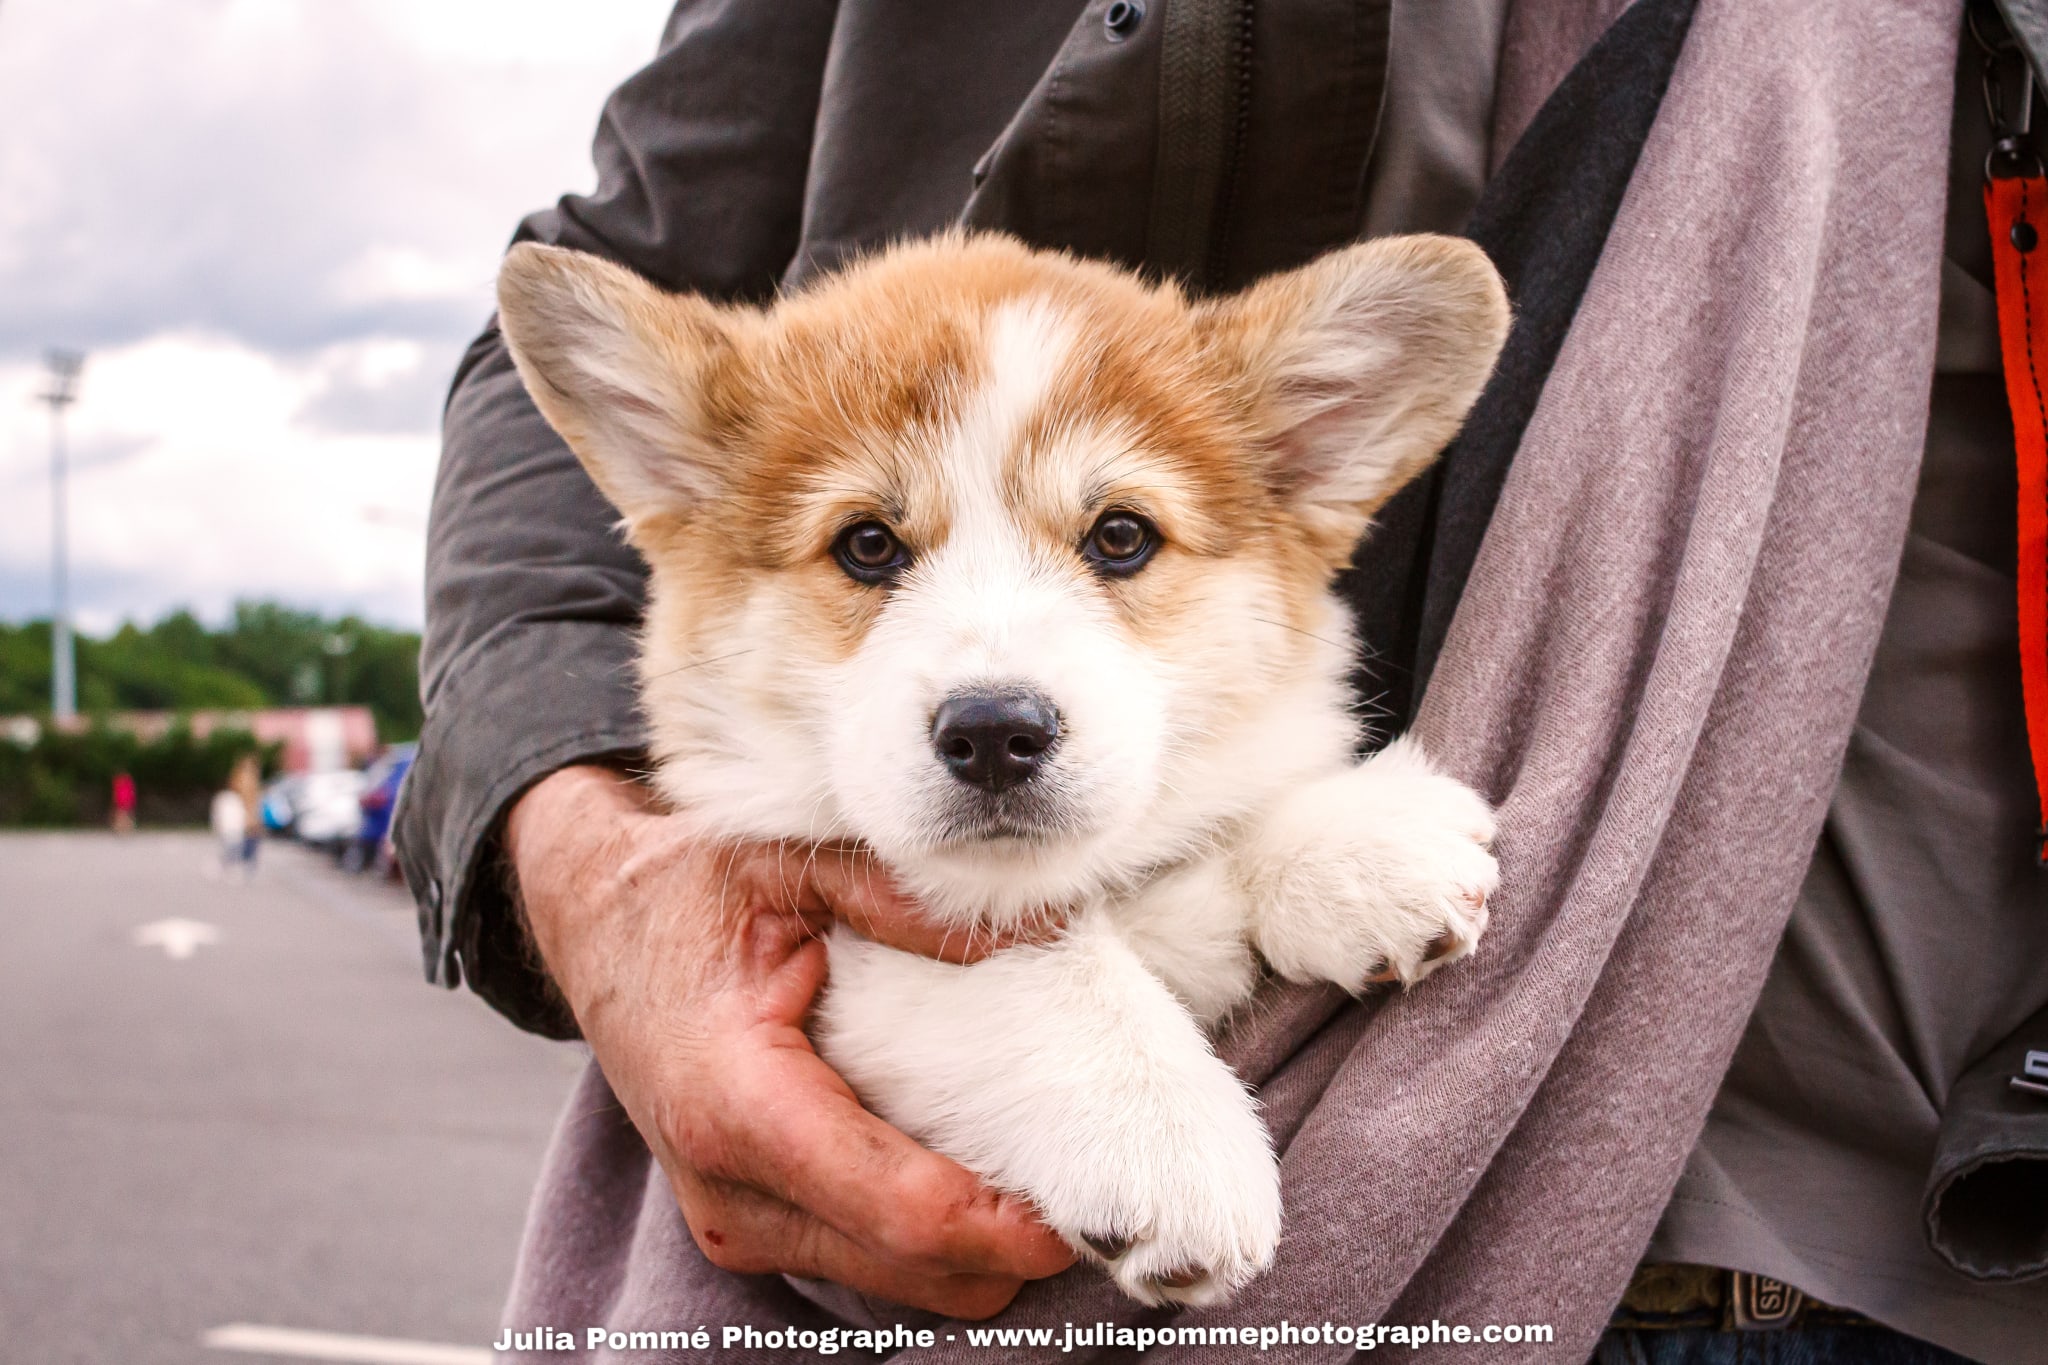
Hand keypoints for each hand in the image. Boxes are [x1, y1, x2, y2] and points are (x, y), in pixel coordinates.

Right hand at [505, 766, 1073, 1317]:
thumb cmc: (685, 891)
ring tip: (1043, 1174)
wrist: (596, 924)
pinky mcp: (746, 1225)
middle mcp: (730, 1187)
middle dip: (1011, 1245)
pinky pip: (864, 1259)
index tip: (1086, 1204)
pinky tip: (972, 1170)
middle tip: (1095, 1183)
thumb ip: (906, 898)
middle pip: (914, 1267)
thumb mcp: (788, 861)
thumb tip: (1038, 928)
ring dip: (975, 1248)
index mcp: (738, 1102)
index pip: (902, 1209)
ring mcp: (734, 1219)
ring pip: (896, 1281)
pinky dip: (930, 1237)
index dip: (1005, 1225)